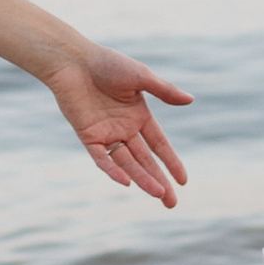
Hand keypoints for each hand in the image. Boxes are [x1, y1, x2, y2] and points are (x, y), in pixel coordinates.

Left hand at [46, 45, 191, 204]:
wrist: (74, 61)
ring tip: (158, 194)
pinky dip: (113, 170)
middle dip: (159, 181)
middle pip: (145, 160)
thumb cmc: (107, 64)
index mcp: (139, 115)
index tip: (183, 181)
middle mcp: (124, 128)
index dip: (171, 162)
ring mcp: (106, 134)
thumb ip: (164, 90)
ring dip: (142, 178)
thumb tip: (190, 100)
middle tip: (172, 203)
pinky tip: (127, 182)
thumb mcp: (140, 76)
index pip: (159, 145)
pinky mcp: (88, 136)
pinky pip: (102, 158)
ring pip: (127, 163)